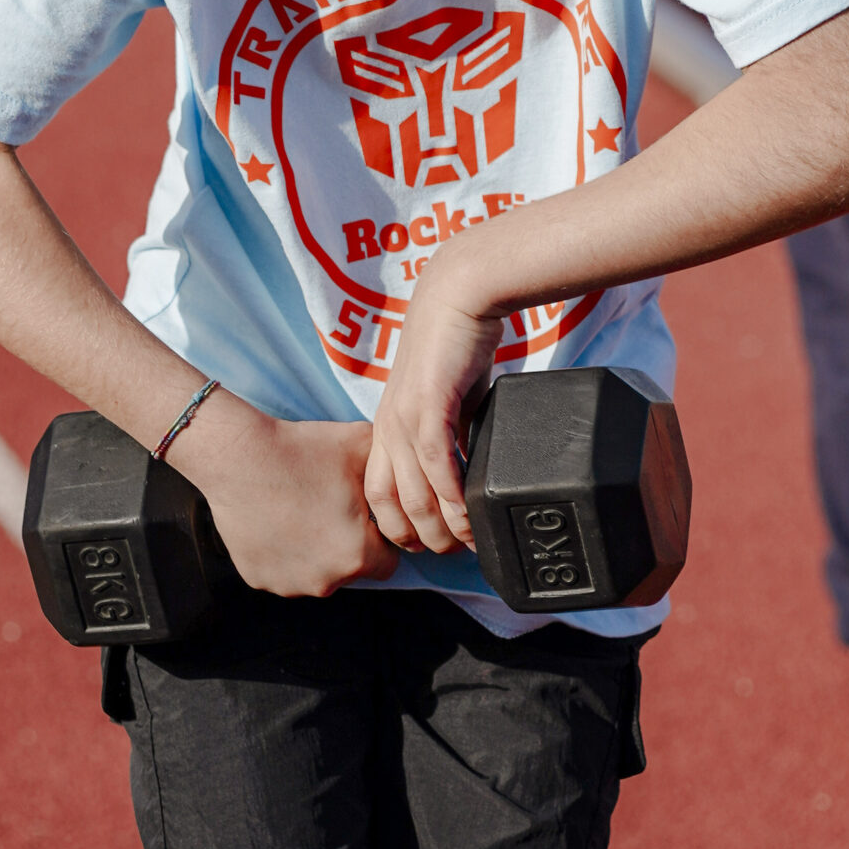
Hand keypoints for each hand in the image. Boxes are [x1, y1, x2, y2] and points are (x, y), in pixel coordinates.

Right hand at [167, 394, 397, 597]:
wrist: (240, 456)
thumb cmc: (304, 451)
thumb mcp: (363, 449)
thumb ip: (392, 471)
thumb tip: (407, 478)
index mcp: (358, 555)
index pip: (388, 561)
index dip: (381, 537)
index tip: (365, 516)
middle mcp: (325, 581)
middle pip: (351, 569)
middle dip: (348, 544)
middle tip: (331, 507)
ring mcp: (289, 584)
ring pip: (317, 573)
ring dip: (316, 552)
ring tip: (302, 512)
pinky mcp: (258, 579)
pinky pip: (283, 570)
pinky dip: (284, 553)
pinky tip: (278, 521)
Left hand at [368, 263, 503, 555]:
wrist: (459, 295)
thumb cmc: (456, 344)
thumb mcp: (448, 399)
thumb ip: (452, 434)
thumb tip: (469, 469)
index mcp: (387, 428)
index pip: (378, 495)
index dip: (400, 528)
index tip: (432, 545)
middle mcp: (387, 428)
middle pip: (390, 505)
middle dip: (421, 538)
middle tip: (454, 553)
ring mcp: (404, 418)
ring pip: (413, 493)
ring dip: (441, 526)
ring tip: (467, 543)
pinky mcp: (428, 404)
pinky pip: (436, 464)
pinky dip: (452, 496)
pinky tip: (470, 514)